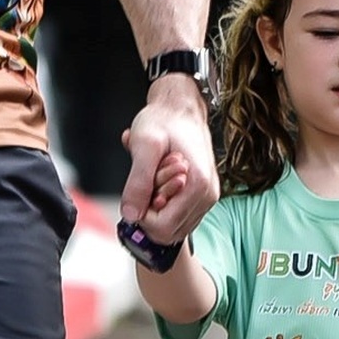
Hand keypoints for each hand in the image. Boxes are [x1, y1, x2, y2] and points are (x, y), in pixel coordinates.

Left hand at [120, 70, 217, 237]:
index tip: (141, 186)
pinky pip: (177, 216)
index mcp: (198, 186)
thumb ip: (138, 182)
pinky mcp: (202, 196)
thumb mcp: (144, 146)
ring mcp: (207, 198)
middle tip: (150, 179)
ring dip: (156, 206)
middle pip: (168, 231)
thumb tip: (130, 214)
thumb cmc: (163, 121)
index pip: (163, 227)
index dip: (142, 213)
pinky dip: (164, 202)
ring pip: (172, 226)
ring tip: (157, 176)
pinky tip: (163, 180)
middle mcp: (207, 196)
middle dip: (150, 210)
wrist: (180, 107)